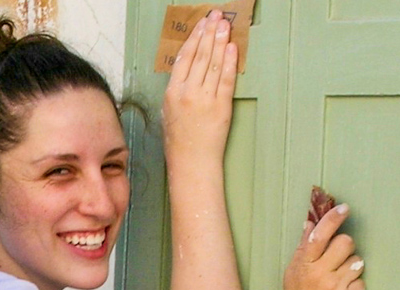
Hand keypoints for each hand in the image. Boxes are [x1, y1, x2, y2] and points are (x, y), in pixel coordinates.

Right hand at [162, 10, 238, 160]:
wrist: (191, 162)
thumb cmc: (179, 141)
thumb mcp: (168, 112)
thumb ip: (177, 90)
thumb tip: (188, 69)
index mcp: (172, 93)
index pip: (184, 57)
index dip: (194, 38)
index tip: (201, 24)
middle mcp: (187, 93)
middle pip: (199, 55)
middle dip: (209, 32)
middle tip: (216, 16)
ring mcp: (204, 99)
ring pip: (212, 63)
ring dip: (220, 41)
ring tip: (225, 25)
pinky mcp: (220, 107)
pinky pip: (225, 79)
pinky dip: (229, 62)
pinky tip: (232, 47)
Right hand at [280, 204, 365, 289]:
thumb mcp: (294, 272)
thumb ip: (303, 247)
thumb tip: (309, 223)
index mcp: (303, 264)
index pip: (320, 234)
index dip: (333, 218)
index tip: (345, 208)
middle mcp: (318, 274)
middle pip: (345, 243)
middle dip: (346, 249)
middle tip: (339, 262)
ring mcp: (332, 288)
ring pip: (357, 262)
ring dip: (352, 270)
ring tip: (341, 282)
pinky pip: (361, 283)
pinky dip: (356, 288)